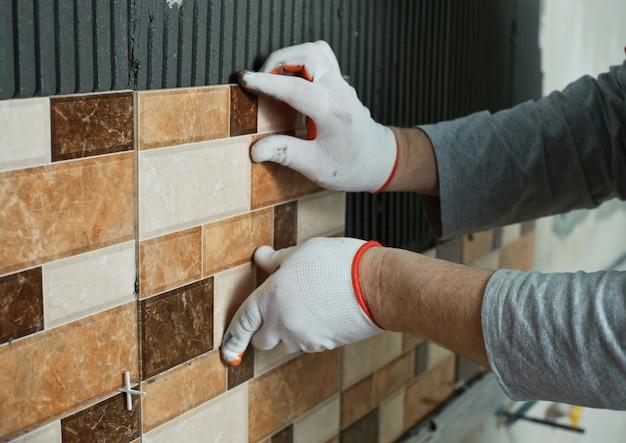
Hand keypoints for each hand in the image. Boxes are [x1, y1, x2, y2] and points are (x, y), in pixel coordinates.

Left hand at [220, 237, 381, 365]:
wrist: (374, 286)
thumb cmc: (338, 263)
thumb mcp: (301, 252)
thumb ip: (276, 260)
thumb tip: (261, 257)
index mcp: (271, 298)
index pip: (242, 324)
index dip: (232, 339)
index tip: (226, 351)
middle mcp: (283, 323)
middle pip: (262, 341)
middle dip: (265, 330)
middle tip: (277, 311)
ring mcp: (303, 338)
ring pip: (286, 343)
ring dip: (288, 331)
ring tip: (308, 304)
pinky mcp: (322, 345)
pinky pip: (307, 343)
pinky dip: (309, 332)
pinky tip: (323, 311)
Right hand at [241, 40, 397, 192]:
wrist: (377, 161)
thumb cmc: (351, 166)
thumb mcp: (316, 167)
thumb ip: (286, 154)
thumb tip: (256, 149)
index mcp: (333, 113)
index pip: (295, 88)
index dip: (266, 83)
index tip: (245, 80)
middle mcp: (339, 92)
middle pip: (308, 55)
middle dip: (277, 62)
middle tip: (259, 81)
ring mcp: (341, 84)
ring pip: (315, 50)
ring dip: (290, 58)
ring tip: (272, 78)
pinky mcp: (339, 83)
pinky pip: (320, 57)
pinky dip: (301, 60)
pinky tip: (290, 79)